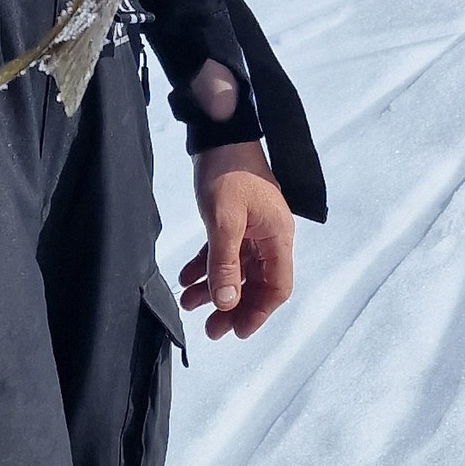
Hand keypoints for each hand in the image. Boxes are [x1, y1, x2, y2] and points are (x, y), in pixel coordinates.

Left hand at [181, 141, 295, 341]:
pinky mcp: (236, 220)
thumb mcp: (223, 222)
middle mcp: (270, 236)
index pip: (277, 287)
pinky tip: (187, 277)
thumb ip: (225, 264)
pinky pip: (224, 252)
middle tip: (210, 329)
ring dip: (215, 288)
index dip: (258, 313)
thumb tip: (228, 304)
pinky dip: (207, 266)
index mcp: (277, 237)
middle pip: (256, 283)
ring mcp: (253, 228)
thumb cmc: (227, 173)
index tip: (236, 331)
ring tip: (190, 303)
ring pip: (237, 270)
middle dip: (233, 306)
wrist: (220, 134)